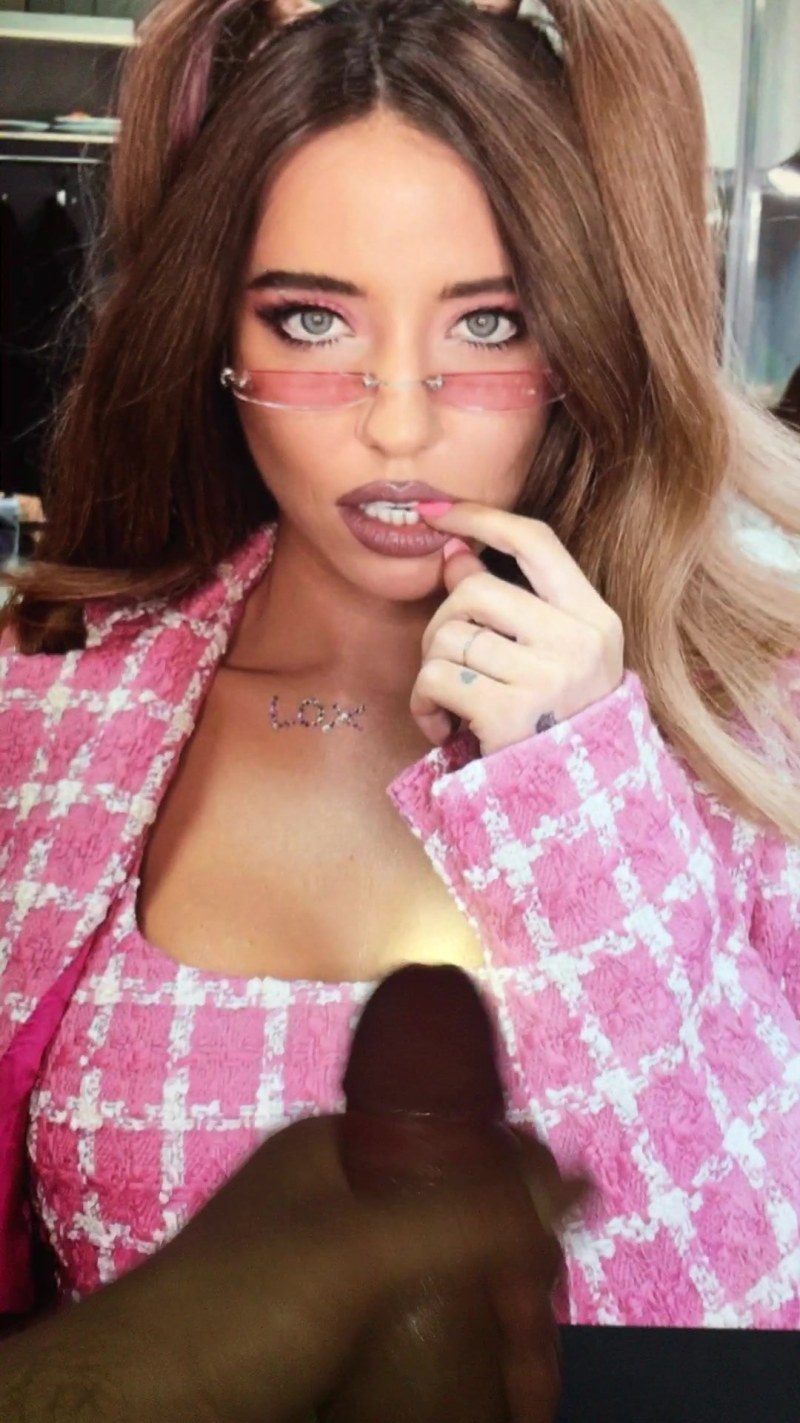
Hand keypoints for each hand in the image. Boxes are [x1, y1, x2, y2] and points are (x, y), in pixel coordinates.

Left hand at [1, 1117, 584, 1422]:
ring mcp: (342, 1275)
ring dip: (497, 1345)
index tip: (545, 1302)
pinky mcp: (334, 1339)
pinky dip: (461, 1368)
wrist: (131, 1412)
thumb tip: (579, 1177)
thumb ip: (465, 1215)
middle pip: (469, 1233)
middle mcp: (350, 1202)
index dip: (522, 1222)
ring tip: (520, 1398)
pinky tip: (486, 1400)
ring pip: (453, 1293)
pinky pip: (423, 1338)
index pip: (471, 1158)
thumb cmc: (233, 1314)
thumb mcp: (356, 1252)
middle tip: (531, 1381)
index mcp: (347, 1151)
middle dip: (515, 1304)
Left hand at [412, 503, 624, 754]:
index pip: (535, 541)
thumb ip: (511, 603)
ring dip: (431, 668)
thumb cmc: (559, 725)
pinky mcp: (507, 715)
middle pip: (474, 590)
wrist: (581, 809)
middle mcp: (577, 642)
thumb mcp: (555, 658)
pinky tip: (443, 726)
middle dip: (442, 622)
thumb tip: (453, 552)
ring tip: (448, 700)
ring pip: (448, 635)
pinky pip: (435, 679)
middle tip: (447, 660)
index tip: (435, 514)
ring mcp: (545, 678)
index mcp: (595, 619)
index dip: (480, 518)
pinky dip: (424, 703)